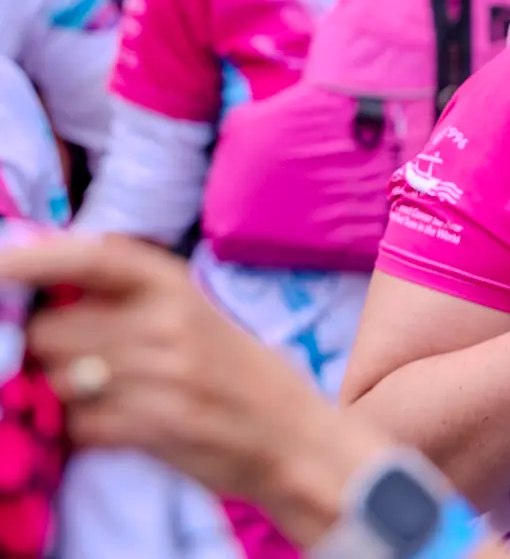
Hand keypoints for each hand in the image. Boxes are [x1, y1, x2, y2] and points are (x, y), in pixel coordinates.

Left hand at [0, 232, 385, 547]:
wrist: (293, 432)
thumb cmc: (235, 370)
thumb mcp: (191, 315)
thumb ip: (127, 301)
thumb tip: (43, 285)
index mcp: (175, 284)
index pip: (93, 257)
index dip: (35, 258)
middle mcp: (168, 320)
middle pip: (52, 332)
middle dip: (48, 352)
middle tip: (80, 364)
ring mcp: (164, 372)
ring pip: (59, 379)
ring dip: (66, 395)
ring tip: (108, 397)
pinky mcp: (158, 422)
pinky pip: (81, 425)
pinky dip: (89, 430)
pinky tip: (122, 425)